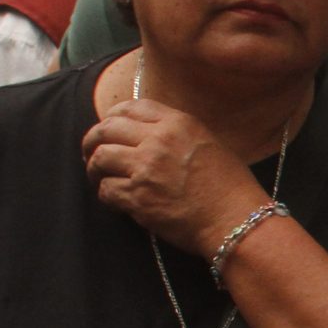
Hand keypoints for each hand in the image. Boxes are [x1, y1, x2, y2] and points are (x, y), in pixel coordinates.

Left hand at [81, 97, 268, 254]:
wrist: (236, 220)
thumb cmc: (230, 187)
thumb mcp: (208, 143)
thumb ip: (176, 133)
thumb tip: (147, 135)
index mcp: (177, 123)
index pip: (130, 107)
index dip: (112, 117)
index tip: (108, 128)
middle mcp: (158, 140)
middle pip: (106, 129)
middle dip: (92, 141)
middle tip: (91, 153)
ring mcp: (146, 169)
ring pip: (100, 158)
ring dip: (94, 168)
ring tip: (98, 177)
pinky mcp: (139, 198)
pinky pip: (106, 190)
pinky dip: (105, 194)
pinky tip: (114, 199)